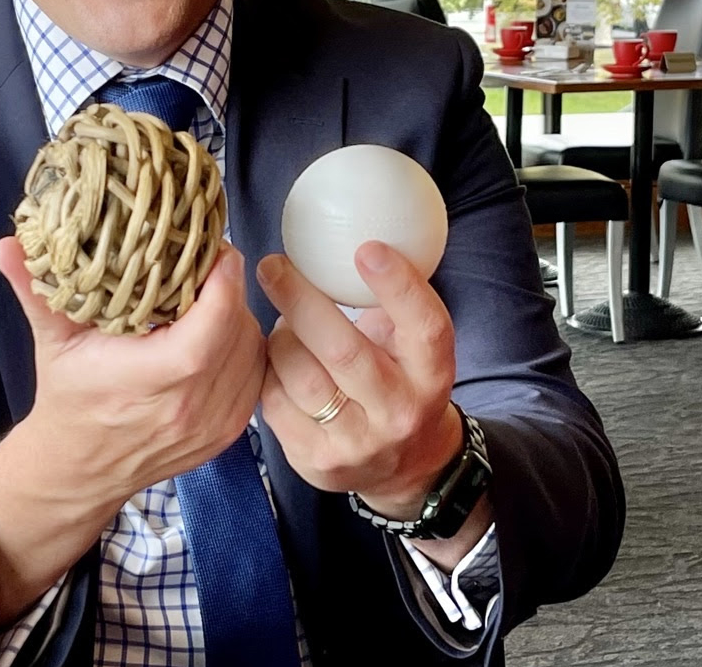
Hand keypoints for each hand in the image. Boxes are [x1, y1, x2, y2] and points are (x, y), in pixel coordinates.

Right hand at [0, 235, 266, 510]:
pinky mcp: (228, 434)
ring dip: (240, 317)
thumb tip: (7, 245)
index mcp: (148, 382)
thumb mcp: (52, 341)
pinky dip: (245, 348)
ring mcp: (214, 426)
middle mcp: (188, 409)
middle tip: (208, 264)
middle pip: (238, 333)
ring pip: (252, 352)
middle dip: (228, 291)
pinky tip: (221, 331)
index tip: (217, 250)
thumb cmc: (69, 399)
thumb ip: (36, 291)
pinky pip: (255, 376)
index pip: (209, 329)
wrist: (79, 470)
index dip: (221, 284)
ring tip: (211, 294)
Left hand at [256, 242, 463, 522]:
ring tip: (283, 321)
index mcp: (432, 374)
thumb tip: (340, 236)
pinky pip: (274, 401)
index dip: (398, 286)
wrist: (404, 465)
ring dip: (281, 337)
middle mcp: (399, 412)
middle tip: (273, 266)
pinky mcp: (317, 462)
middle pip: (343, 350)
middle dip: (300, 299)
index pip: (425, 327)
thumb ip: (389, 303)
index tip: (366, 247)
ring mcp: (357, 443)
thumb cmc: (399, 379)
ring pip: (300, 374)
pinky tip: (277, 360)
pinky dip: (269, 371)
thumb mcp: (410, 344)